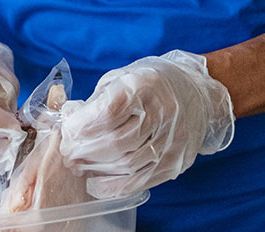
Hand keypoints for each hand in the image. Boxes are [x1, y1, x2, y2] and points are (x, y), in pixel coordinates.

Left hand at [57, 50, 233, 197]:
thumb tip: (70, 121)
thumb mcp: (121, 78)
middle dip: (84, 151)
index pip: (108, 113)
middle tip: (68, 152)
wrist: (197, 91)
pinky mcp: (177, 162)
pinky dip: (114, 187)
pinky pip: (142, 181)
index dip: (82, 127)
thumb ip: (96, 101)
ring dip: (96, 169)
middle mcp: (162, 113)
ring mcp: (172, 140)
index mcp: (144, 86)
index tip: (67, 131)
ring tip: (79, 166)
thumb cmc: (150, 83)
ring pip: (127, 165)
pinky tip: (97, 184)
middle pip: (116, 142)